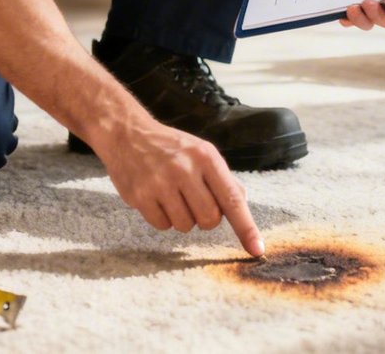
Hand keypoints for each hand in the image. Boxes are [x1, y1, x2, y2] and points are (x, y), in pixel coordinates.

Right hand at [93, 118, 264, 257]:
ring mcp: (160, 183)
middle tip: (194, 201)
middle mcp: (184, 169)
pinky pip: (162, 226)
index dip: (246, 227)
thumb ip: (223, 179)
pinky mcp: (140, 195)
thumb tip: (242, 203)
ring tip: (172, 196)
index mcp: (206, 157)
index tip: (257, 250)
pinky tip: (157, 198)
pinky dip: (163, 219)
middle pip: (210, 220)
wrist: (127, 134)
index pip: (232, 199)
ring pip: (185, 226)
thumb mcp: (202, 152)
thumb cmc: (171, 147)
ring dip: (183, 218)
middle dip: (206, 219)